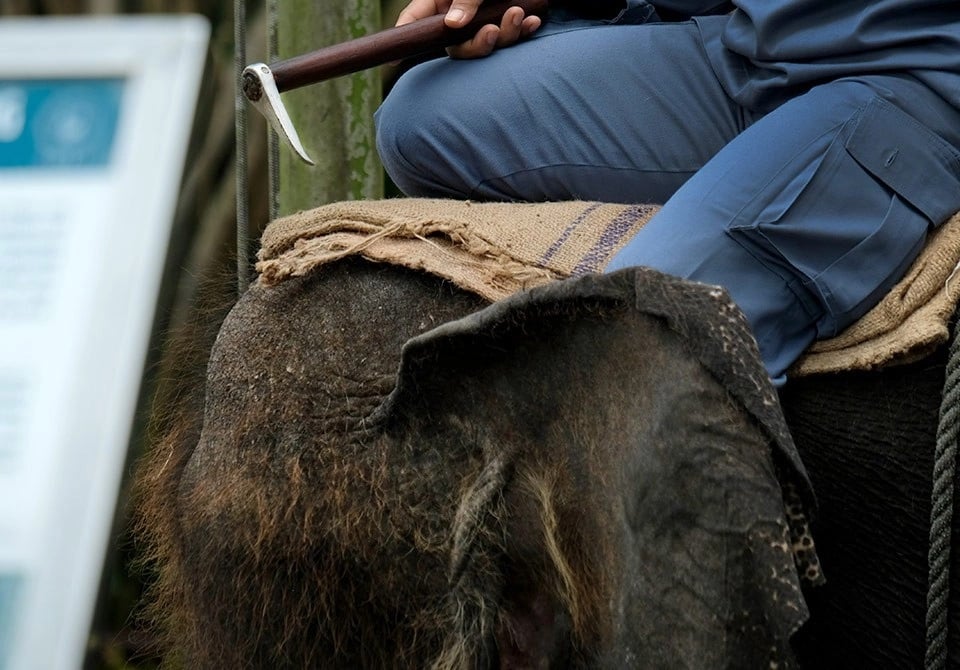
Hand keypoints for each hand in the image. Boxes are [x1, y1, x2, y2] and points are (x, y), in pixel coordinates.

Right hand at [395, 0, 541, 58]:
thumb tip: (453, 24)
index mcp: (439, 3)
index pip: (415, 22)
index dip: (405, 39)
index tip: (392, 61)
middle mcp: (457, 18)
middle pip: (458, 46)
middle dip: (479, 44)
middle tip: (492, 31)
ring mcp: (481, 23)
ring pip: (487, 43)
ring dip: (506, 33)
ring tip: (518, 14)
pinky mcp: (505, 24)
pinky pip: (512, 37)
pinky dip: (523, 30)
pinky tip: (534, 21)